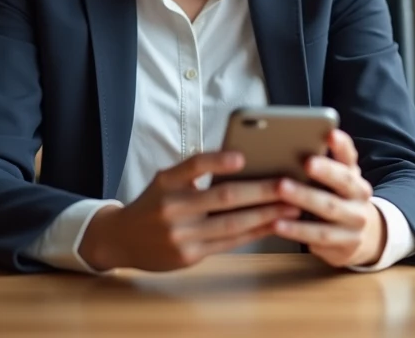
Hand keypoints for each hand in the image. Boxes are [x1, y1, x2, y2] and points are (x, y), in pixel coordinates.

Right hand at [78, 151, 298, 271]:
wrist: (122, 239)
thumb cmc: (154, 203)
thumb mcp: (165, 181)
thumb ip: (195, 174)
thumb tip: (244, 165)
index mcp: (167, 181)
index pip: (193, 165)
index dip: (218, 161)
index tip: (242, 157)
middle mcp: (172, 207)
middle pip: (223, 198)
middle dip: (261, 191)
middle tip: (288, 183)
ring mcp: (180, 235)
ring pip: (231, 224)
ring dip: (266, 215)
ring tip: (292, 205)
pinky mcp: (188, 256)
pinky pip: (228, 243)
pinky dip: (254, 233)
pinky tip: (273, 225)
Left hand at [274, 129, 385, 267]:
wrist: (367, 237)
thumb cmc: (339, 199)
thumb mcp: (338, 180)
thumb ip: (325, 162)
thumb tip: (293, 139)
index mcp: (354, 176)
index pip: (350, 157)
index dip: (341, 145)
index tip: (330, 133)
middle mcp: (359, 197)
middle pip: (343, 182)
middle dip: (325, 172)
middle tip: (305, 162)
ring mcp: (354, 222)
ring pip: (329, 210)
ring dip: (305, 199)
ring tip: (282, 189)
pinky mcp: (345, 245)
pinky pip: (319, 237)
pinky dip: (297, 230)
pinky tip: (277, 224)